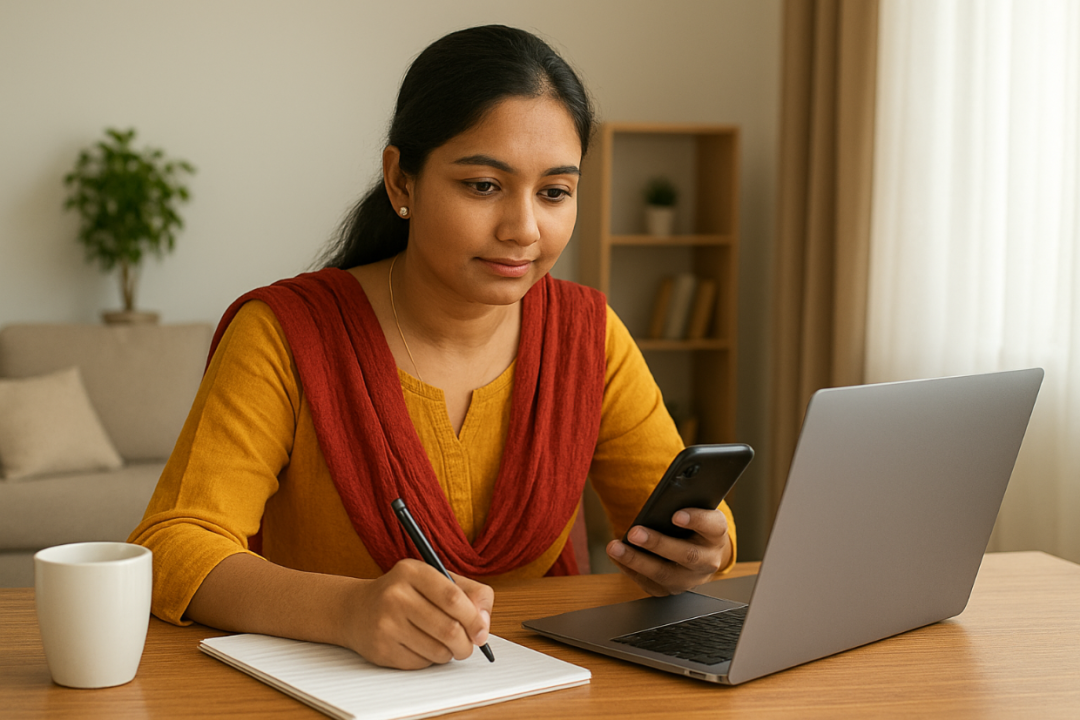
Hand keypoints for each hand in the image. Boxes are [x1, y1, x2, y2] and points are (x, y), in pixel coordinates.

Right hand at [342, 559, 492, 668]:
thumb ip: (468, 592)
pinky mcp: (381, 649)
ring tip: (445, 645)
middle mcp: (395, 595)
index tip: (482, 632)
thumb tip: (484, 622)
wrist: (356, 610)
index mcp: (412, 571)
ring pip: (437, 650)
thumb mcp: (434, 579)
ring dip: (449, 653)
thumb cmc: (404, 594)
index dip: (474, 618)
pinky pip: (420, 663)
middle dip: (466, 643)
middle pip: (449, 629)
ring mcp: (385, 623)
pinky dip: (430, 660)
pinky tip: (422, 647)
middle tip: (468, 645)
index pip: (453, 597)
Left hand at [606, 507, 731, 596]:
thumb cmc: (694, 526)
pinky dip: (631, 571)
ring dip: (637, 561)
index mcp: (716, 535)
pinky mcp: (672, 589)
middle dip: (657, 544)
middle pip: (686, 555)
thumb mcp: (695, 510)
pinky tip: (617, 558)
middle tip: (634, 533)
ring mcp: (690, 579)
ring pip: (665, 574)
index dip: (696, 520)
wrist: (701, 552)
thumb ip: (681, 504)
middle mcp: (708, 560)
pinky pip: (650, 584)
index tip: (676, 515)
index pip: (713, 526)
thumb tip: (658, 500)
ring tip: (615, 547)